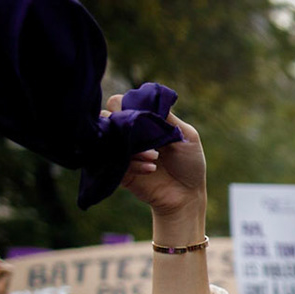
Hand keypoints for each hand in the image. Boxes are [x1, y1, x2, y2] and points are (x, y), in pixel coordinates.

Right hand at [110, 93, 206, 234]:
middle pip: (106, 114)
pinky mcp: (117, 169)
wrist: (186, 195)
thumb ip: (166, 116)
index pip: (121, 102)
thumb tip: (148, 98)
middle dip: (126, 123)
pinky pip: (112, 160)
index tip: (146, 117)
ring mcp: (120, 150)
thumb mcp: (186, 135)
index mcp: (142, 121)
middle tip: (146, 136)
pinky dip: (133, 163)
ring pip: (106, 136)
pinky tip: (151, 169)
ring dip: (131, 145)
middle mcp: (128, 133)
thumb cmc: (188, 164)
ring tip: (154, 157)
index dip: (129, 105)